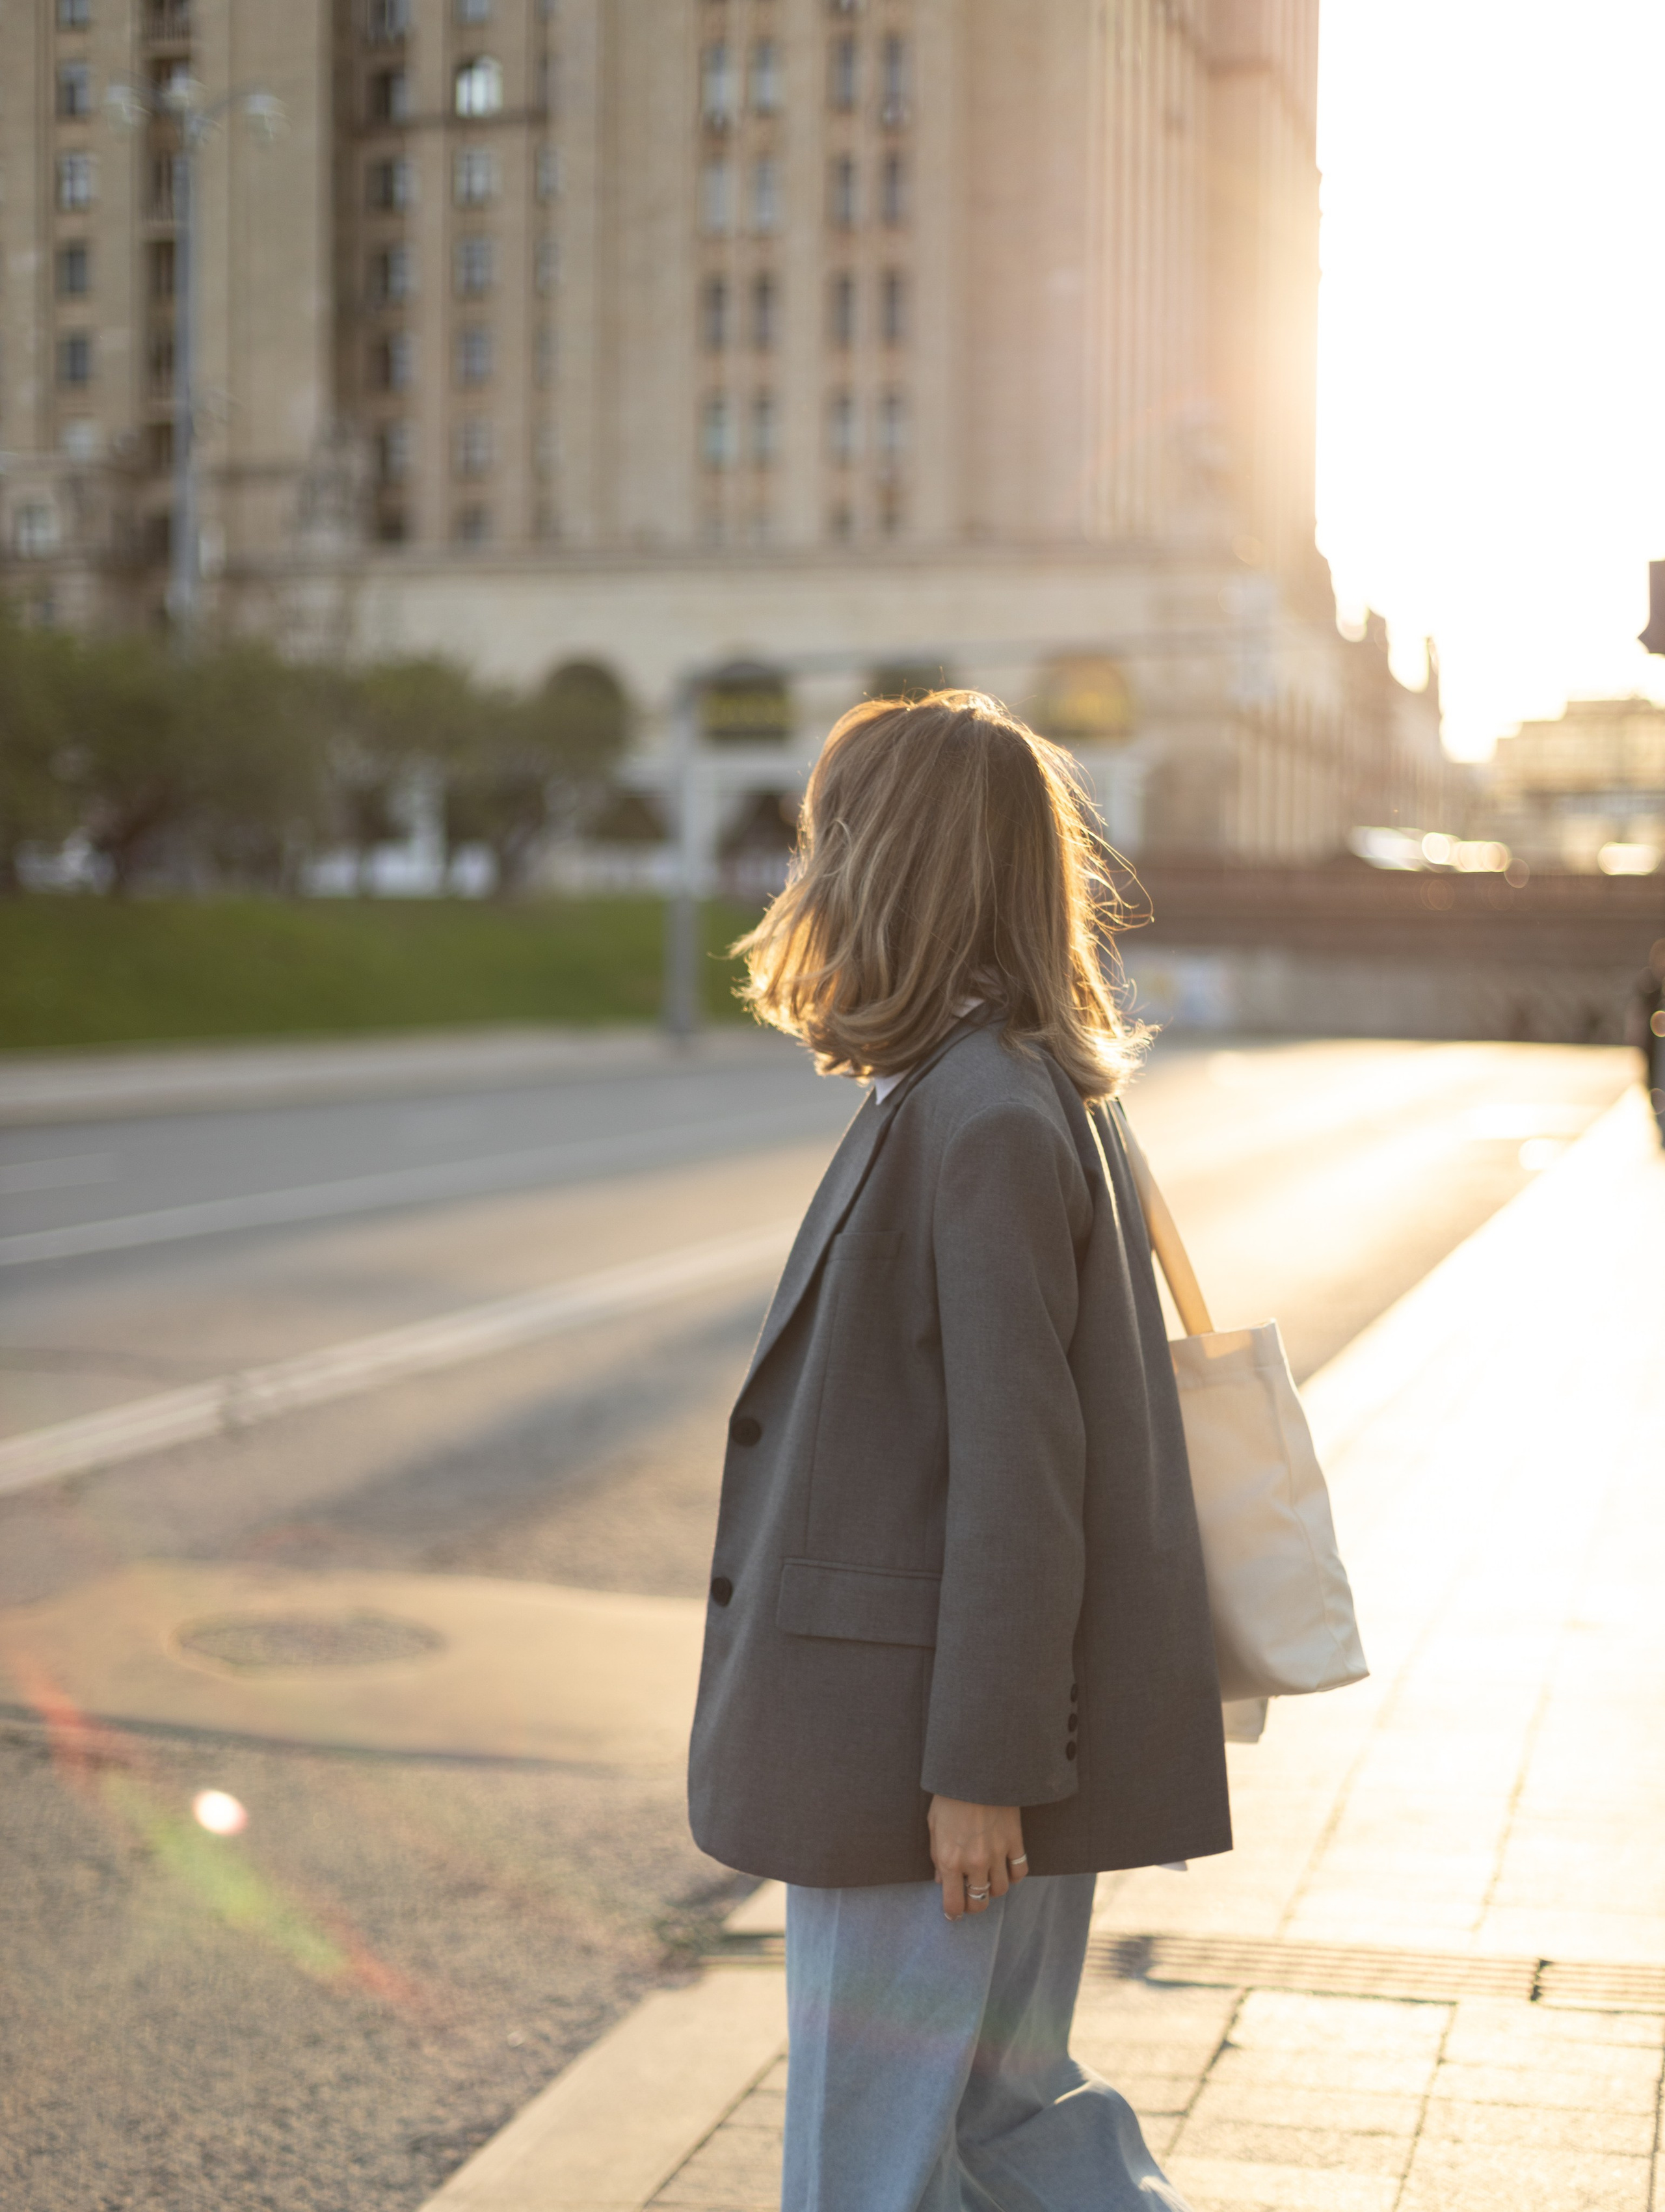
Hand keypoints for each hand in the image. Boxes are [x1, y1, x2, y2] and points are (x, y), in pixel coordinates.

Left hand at [928, 1796, 1026, 1921]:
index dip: (954, 1913)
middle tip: (971, 1899)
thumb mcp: (933, 1825)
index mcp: (949, 1860)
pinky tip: (1006, 1868)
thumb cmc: (949, 1796)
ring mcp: (997, 1854)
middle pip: (979, 1902)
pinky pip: (1019, 1871)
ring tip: (987, 1879)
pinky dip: (1013, 1875)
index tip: (954, 1914)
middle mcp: (974, 1863)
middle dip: (974, 1905)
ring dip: (993, 1888)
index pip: (954, 1903)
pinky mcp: (1014, 1841)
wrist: (975, 1771)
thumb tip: (940, 1880)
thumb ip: (936, 1856)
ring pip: (1000, 1890)